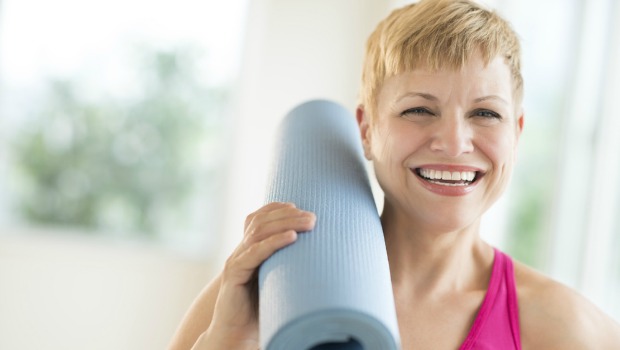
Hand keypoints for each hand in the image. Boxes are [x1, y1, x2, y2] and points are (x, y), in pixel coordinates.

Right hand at [202, 202, 315, 348]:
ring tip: (308, 224)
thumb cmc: (260, 309)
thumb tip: (324, 257)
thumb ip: (289, 266)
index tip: (300, 206)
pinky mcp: (233, 275)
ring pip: (258, 232)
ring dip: (285, 223)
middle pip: (261, 220)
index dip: (277, 208)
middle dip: (288, 214)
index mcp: (248, 249)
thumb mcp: (276, 281)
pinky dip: (273, 243)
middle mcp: (240, 251)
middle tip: (313, 217)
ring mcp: (235, 261)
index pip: (258, 217)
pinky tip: (291, 237)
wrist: (236, 334)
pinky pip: (253, 253)